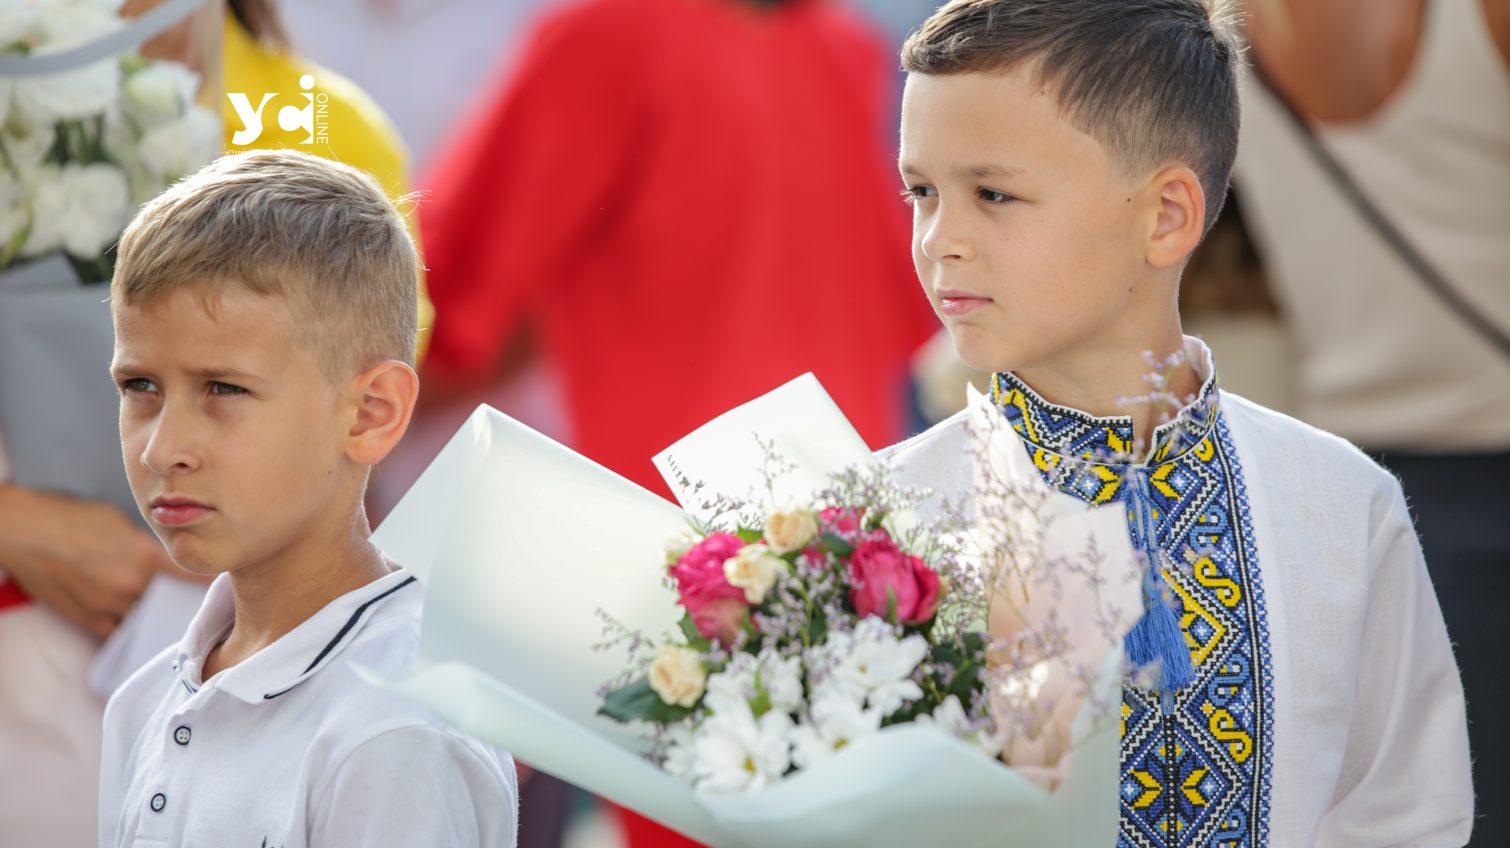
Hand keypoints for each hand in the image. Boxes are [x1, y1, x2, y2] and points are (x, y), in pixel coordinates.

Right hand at [0, 483, 195, 638]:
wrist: (22, 531)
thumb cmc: (69, 517)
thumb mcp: (119, 521)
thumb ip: (146, 543)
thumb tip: (166, 556)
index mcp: (144, 556)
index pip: (193, 576)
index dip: (210, 582)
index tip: (225, 583)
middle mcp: (130, 585)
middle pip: (171, 602)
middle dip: (179, 599)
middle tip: (189, 599)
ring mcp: (108, 605)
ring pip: (145, 618)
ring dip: (152, 613)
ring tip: (162, 608)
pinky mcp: (86, 619)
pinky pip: (118, 634)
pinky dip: (126, 628)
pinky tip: (135, 622)